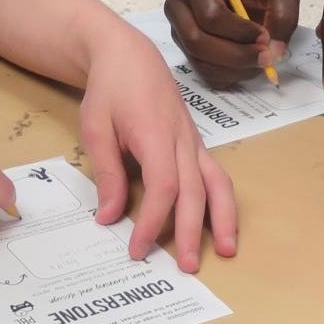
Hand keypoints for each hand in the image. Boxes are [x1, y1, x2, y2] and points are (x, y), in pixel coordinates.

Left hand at [78, 24, 237, 273]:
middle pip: (195, 191)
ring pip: (218, 181)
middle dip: (193, 231)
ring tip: (227, 250)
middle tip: (189, 268)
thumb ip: (107, 172)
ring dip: (224, 217)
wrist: (128, 54)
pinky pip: (214, 173)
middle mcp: (182, 139)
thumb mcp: (96, 127)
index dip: (153, 222)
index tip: (137, 249)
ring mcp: (193, 140)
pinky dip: (222, 199)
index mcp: (156, 134)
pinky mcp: (195, 142)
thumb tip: (110, 218)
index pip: (164, 187)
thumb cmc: (109, 89)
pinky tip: (220, 223)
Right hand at [163, 0, 299, 90]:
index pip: (210, 15)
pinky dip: (231, 76)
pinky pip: (206, 75)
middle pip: (197, 42)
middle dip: (236, 55)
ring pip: (201, 62)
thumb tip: (274, 50)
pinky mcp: (188, 54)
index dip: (239, 31)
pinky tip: (249, 64)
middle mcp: (180, 7)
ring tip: (261, 60)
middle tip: (266, 56)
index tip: (265, 36)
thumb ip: (282, 16)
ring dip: (236, 68)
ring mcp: (180, 33)